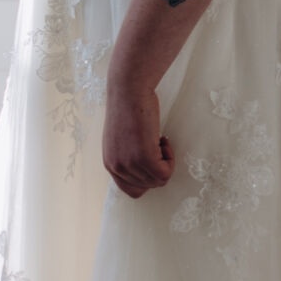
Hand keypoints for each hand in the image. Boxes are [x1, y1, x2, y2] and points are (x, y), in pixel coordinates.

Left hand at [103, 73, 174, 196]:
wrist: (129, 90)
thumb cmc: (128, 107)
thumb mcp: (122, 139)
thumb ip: (127, 156)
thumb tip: (145, 168)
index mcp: (110, 163)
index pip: (130, 189)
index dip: (146, 179)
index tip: (152, 160)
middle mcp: (117, 167)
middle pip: (147, 187)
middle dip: (157, 169)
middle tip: (157, 146)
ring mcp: (130, 164)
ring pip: (158, 181)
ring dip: (165, 162)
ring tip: (159, 140)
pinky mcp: (144, 158)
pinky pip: (165, 173)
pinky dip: (170, 159)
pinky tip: (163, 139)